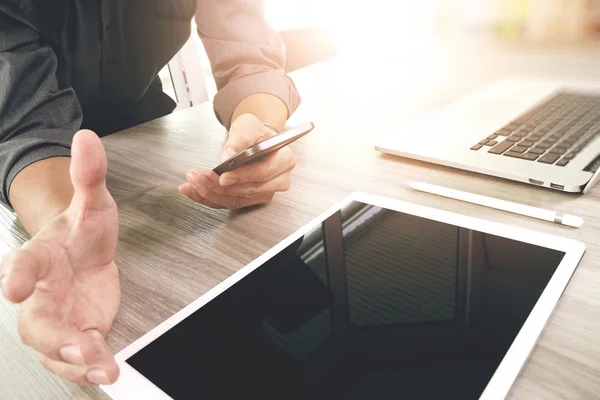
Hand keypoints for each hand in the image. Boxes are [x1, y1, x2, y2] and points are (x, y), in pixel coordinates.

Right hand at [0, 130, 119, 384]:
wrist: (87, 255)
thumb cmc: (82, 230)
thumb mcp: (93, 202)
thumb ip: (89, 175)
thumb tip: (86, 136)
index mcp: (40, 256)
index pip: (22, 263)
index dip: (17, 274)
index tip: (15, 285)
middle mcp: (40, 293)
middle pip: (33, 319)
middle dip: (51, 335)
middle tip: (76, 345)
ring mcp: (55, 318)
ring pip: (51, 346)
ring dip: (73, 360)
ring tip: (101, 367)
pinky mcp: (75, 336)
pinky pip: (74, 357)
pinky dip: (88, 366)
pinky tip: (108, 370)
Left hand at [179, 113, 295, 208]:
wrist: (255, 140)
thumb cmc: (256, 133)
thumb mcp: (248, 125)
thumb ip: (240, 138)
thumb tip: (228, 155)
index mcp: (284, 159)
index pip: (264, 172)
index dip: (243, 176)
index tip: (223, 176)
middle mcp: (279, 179)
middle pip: (249, 189)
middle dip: (220, 186)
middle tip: (199, 177)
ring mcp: (266, 192)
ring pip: (237, 199)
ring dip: (211, 193)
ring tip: (192, 182)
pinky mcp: (251, 199)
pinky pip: (229, 203)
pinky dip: (209, 198)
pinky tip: (193, 191)